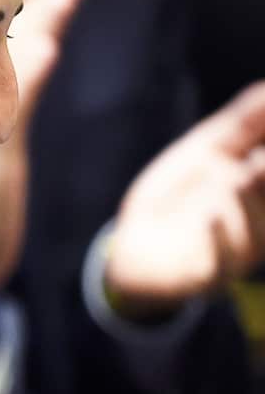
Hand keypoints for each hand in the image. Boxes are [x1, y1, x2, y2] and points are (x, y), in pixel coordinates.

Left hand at [105, 81, 264, 319]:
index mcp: (264, 191)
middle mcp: (259, 222)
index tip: (263, 144)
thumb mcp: (210, 148)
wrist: (141, 246)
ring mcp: (234, 249)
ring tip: (251, 172)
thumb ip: (245, 121)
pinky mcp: (205, 271)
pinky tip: (211, 214)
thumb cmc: (184, 192)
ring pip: (255, 230)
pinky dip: (218, 240)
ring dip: (254, 202)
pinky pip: (218, 262)